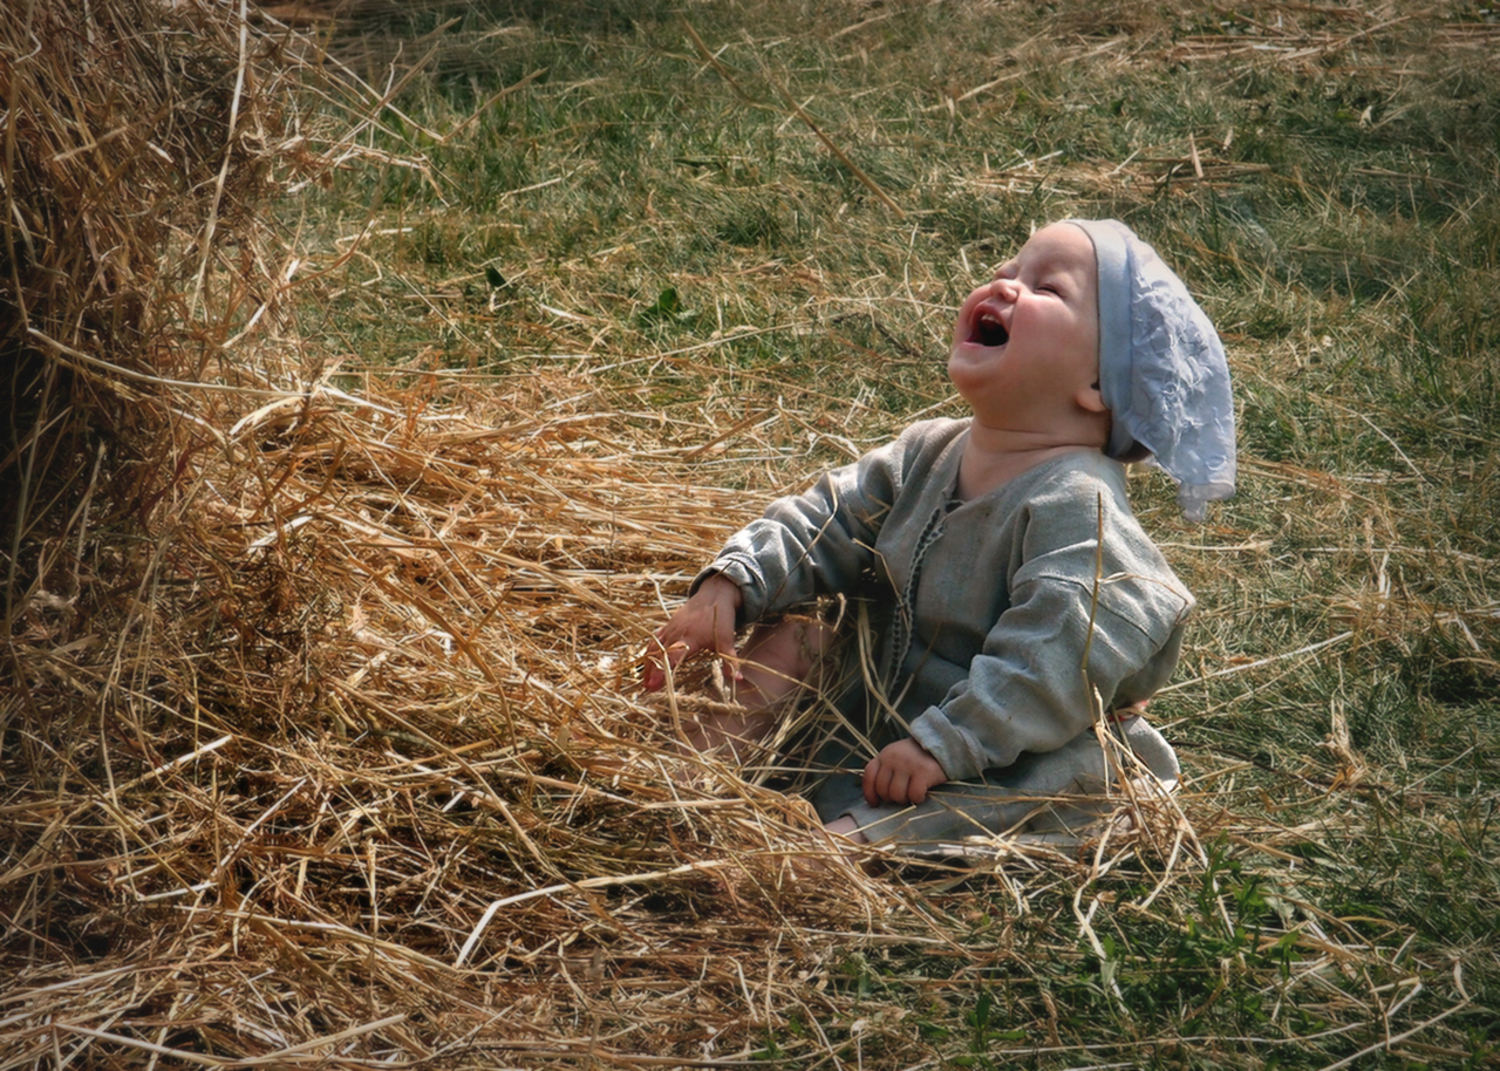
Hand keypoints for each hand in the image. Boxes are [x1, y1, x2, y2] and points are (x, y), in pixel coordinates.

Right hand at [642, 574, 742, 691]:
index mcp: (690, 638)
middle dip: (652, 671)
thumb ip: (731, 662)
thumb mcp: (727, 641)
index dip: (663, 670)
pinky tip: (646, 663)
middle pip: (659, 654)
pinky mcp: (668, 625)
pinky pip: (655, 639)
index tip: (655, 684)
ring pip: (654, 646)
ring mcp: (670, 628)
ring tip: (645, 681)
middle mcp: (676, 633)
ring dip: (648, 663)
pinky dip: (649, 651)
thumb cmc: (721, 619)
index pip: (673, 656)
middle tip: (647, 688)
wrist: (714, 595)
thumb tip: (738, 680)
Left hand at [863, 738, 946, 806]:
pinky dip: (917, 799)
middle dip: (891, 798)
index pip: (869, 776)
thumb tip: (878, 796)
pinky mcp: (923, 772)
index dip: (869, 793)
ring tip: (911, 795)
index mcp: (884, 755)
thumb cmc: (918, 756)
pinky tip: (922, 794)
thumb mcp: (897, 757)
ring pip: (897, 794)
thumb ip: (887, 771)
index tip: (875, 803)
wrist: (943, 744)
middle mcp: (893, 758)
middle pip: (882, 789)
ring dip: (904, 800)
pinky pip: (914, 795)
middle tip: (901, 796)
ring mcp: (907, 765)